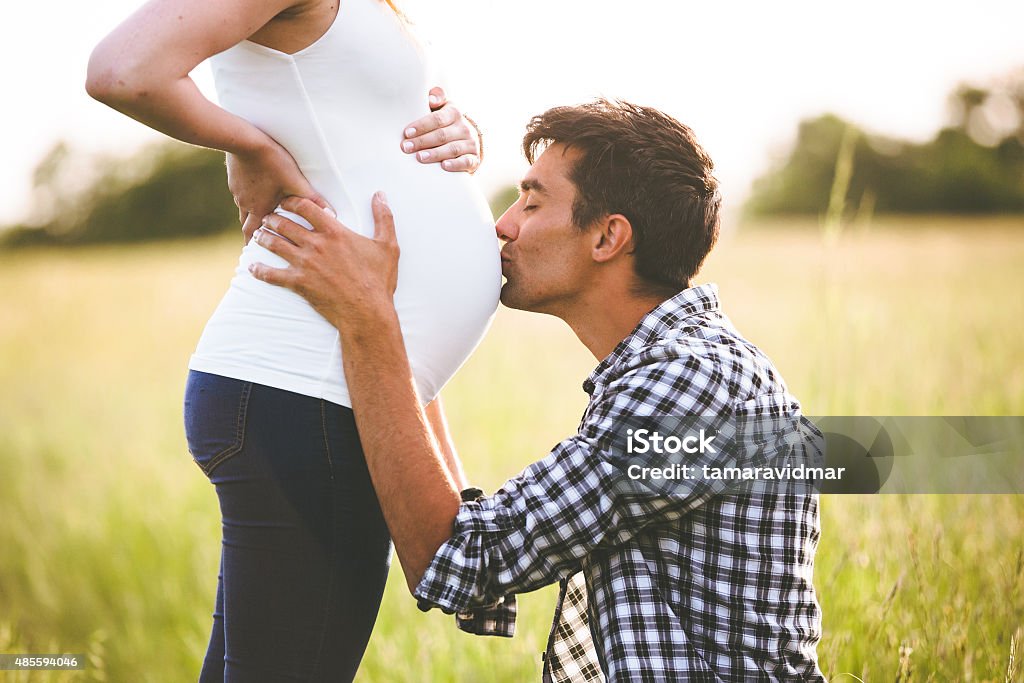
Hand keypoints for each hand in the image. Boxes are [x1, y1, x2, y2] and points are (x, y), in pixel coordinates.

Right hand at [226, 140, 333, 241]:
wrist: (245, 140)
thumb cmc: (272, 162)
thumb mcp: (296, 181)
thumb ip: (312, 199)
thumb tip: (331, 214)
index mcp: (260, 209)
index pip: (255, 235)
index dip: (256, 246)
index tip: (256, 257)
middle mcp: (246, 204)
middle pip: (246, 226)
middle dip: (252, 236)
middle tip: (256, 244)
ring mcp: (238, 192)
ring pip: (242, 211)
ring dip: (250, 217)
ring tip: (256, 221)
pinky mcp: (234, 180)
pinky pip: (240, 195)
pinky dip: (247, 199)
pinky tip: (252, 194)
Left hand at [248, 194, 398, 328]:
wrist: (367, 312)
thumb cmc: (379, 280)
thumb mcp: (388, 246)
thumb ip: (384, 217)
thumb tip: (381, 195)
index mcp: (335, 232)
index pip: (305, 207)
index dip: (291, 202)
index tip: (285, 202)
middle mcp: (316, 244)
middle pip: (285, 224)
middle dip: (272, 218)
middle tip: (267, 218)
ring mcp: (305, 264)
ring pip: (275, 244)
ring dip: (263, 238)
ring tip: (258, 236)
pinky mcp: (298, 283)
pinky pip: (272, 275)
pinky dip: (259, 270)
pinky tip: (252, 268)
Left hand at [400, 86, 481, 173]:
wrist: (470, 139)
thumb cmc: (448, 123)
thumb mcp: (443, 107)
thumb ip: (437, 97)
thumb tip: (431, 99)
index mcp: (454, 113)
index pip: (437, 119)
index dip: (421, 126)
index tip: (406, 133)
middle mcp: (464, 128)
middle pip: (442, 135)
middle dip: (422, 141)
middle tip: (406, 147)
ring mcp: (470, 144)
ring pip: (452, 149)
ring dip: (435, 154)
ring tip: (420, 157)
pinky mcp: (474, 159)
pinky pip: (466, 162)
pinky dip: (455, 164)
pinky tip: (443, 166)